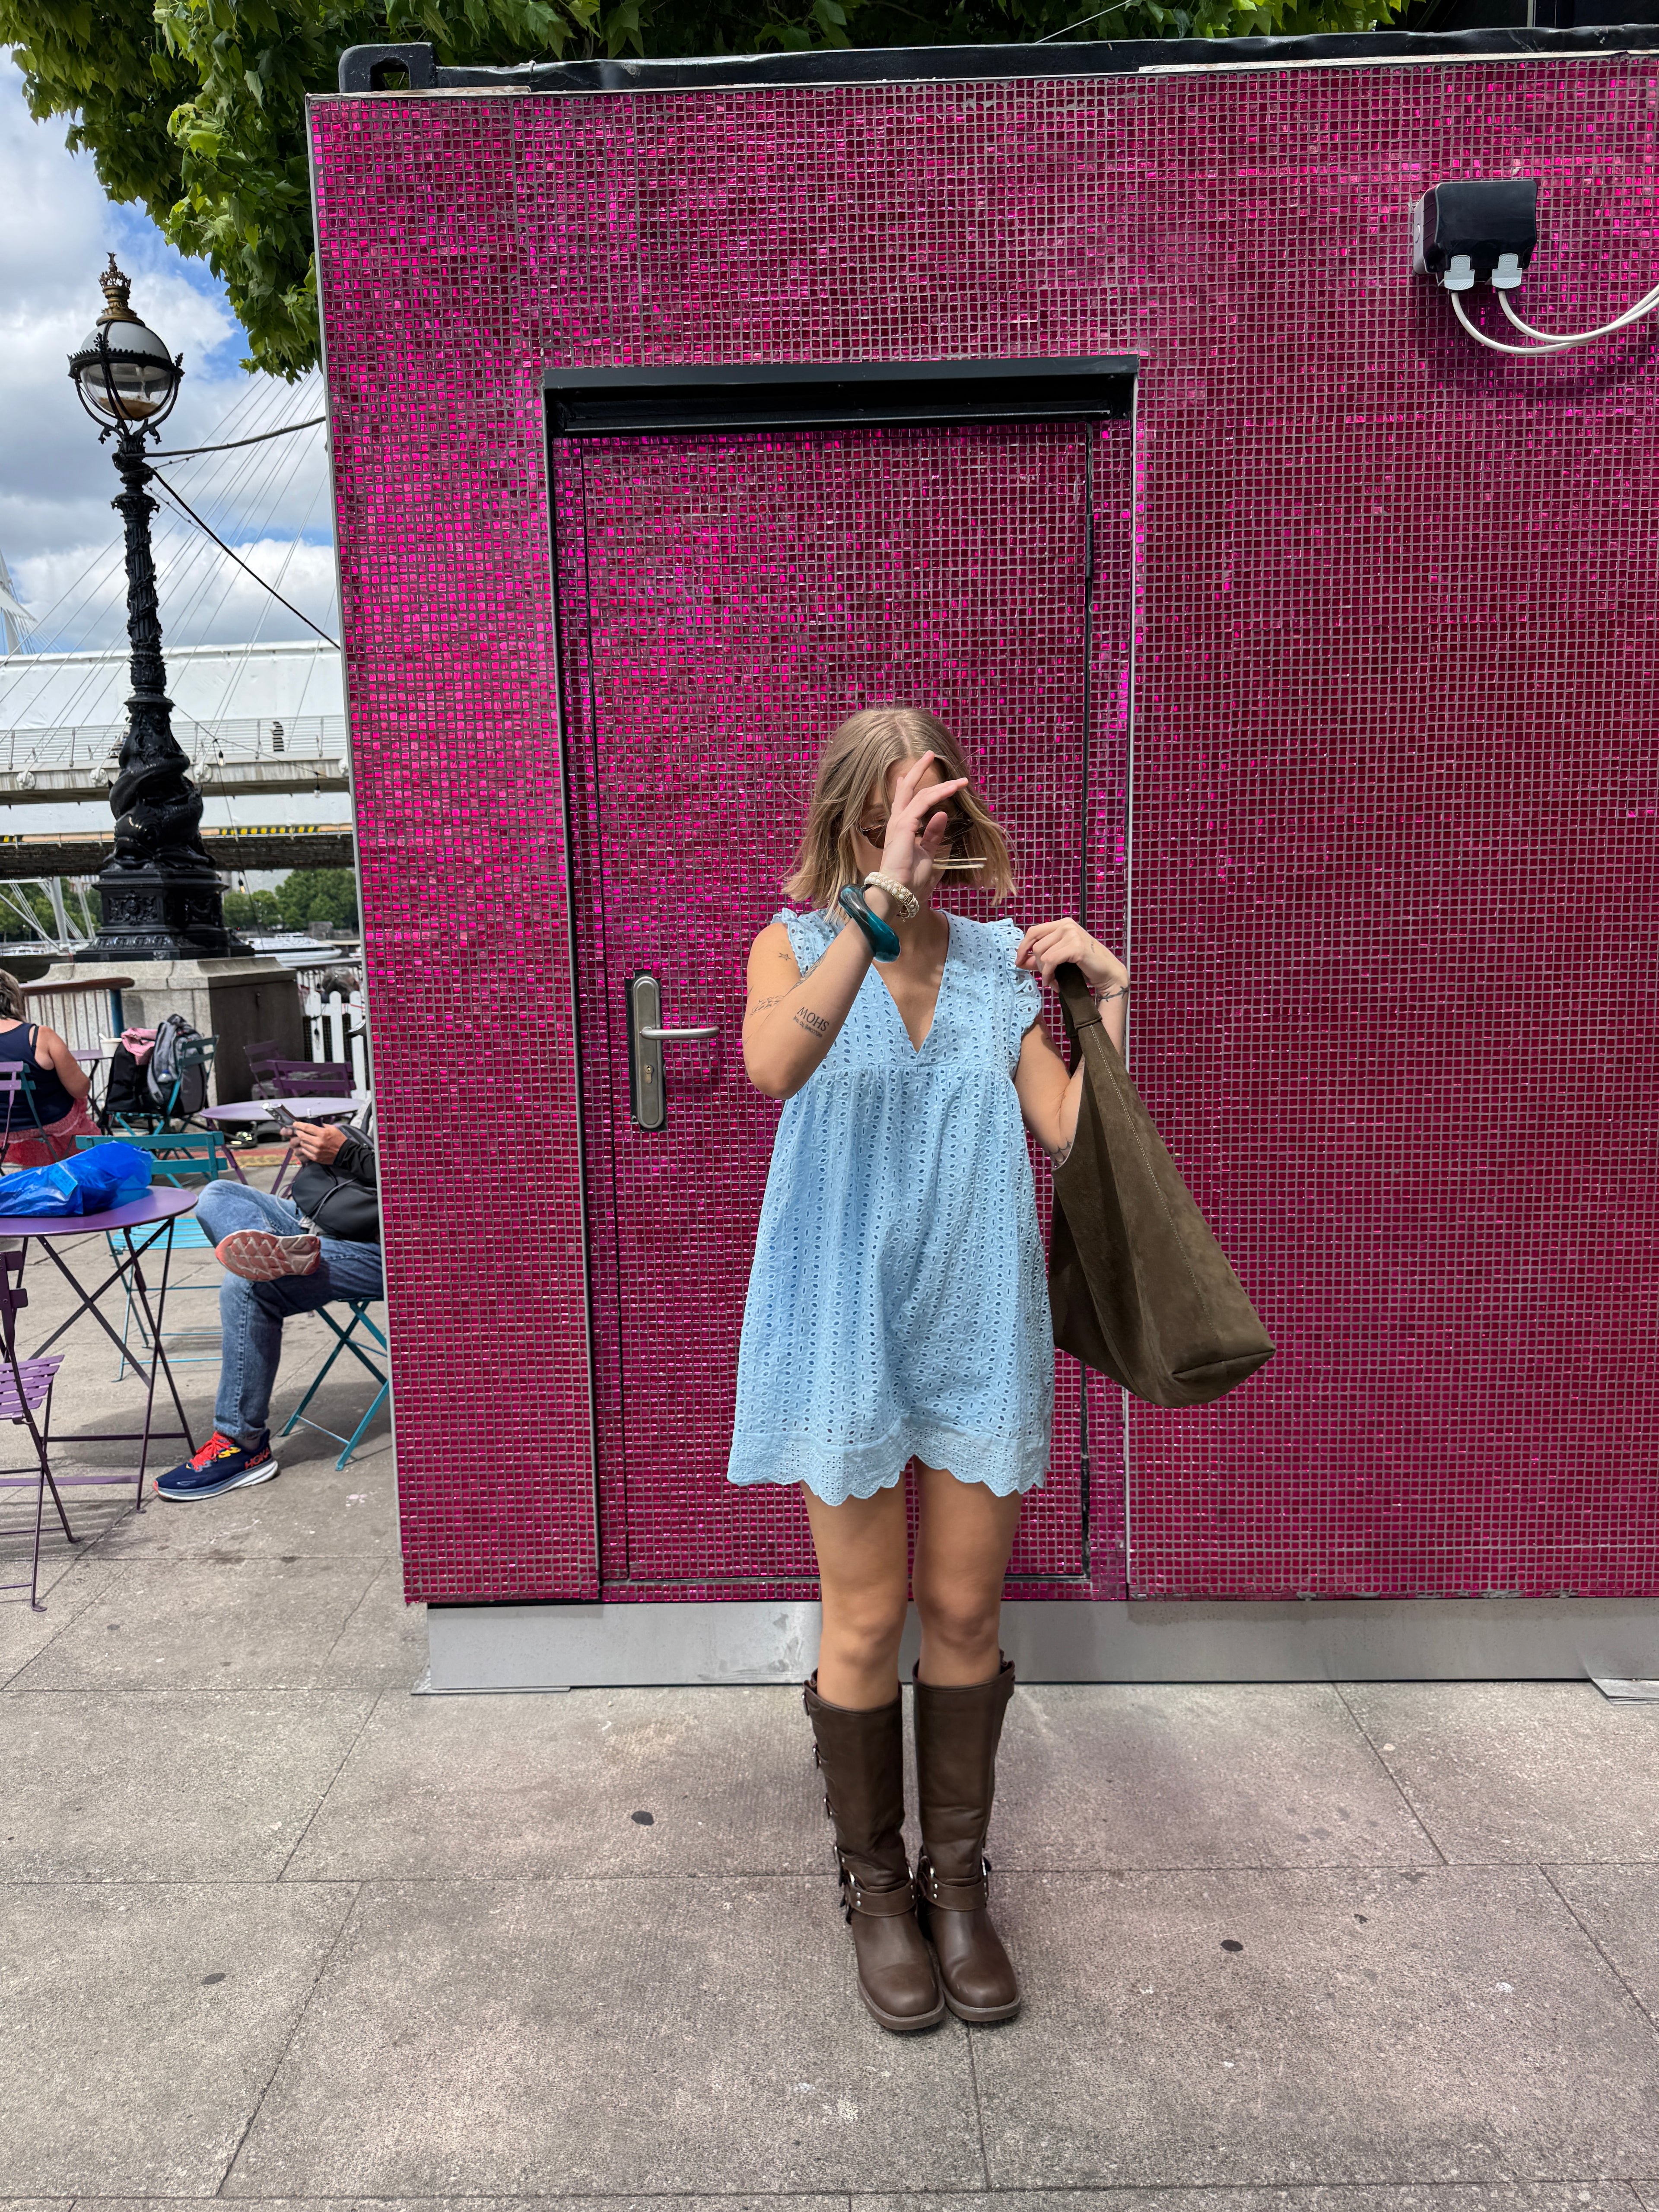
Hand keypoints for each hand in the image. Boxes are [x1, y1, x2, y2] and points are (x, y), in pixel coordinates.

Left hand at [292, 1120, 346, 1163]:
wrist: (345, 1153)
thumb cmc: (339, 1139)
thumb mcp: (333, 1128)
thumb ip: (322, 1125)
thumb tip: (313, 1124)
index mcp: (322, 1134)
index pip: (307, 1128)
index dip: (299, 1125)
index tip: (295, 1124)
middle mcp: (318, 1142)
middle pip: (302, 1136)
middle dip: (299, 1132)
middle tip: (299, 1131)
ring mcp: (316, 1151)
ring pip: (303, 1144)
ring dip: (303, 1140)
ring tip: (306, 1139)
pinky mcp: (316, 1158)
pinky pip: (305, 1152)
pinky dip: (305, 1148)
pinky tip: (308, 1146)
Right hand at [878, 751, 968, 897]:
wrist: (898, 892)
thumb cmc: (909, 880)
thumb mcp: (927, 855)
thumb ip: (934, 835)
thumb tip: (943, 815)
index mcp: (901, 830)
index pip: (904, 802)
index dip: (909, 787)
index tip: (909, 776)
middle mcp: (898, 822)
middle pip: (907, 790)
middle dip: (918, 771)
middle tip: (928, 754)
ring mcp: (900, 822)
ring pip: (920, 794)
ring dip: (941, 783)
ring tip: (960, 779)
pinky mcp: (905, 826)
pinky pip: (924, 803)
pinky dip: (939, 794)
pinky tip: (953, 789)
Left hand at [1014, 918, 1128, 994]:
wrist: (1108, 973)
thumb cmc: (1084, 965)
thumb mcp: (1060, 958)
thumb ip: (1041, 958)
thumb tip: (1019, 962)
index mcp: (1062, 923)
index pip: (1033, 931)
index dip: (1023, 947)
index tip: (1019, 962)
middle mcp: (1067, 925)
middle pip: (1037, 945)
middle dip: (1038, 966)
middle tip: (1047, 979)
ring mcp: (1072, 934)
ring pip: (1043, 954)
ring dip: (1045, 973)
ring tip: (1054, 982)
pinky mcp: (1076, 946)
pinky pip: (1051, 961)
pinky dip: (1049, 975)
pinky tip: (1055, 984)